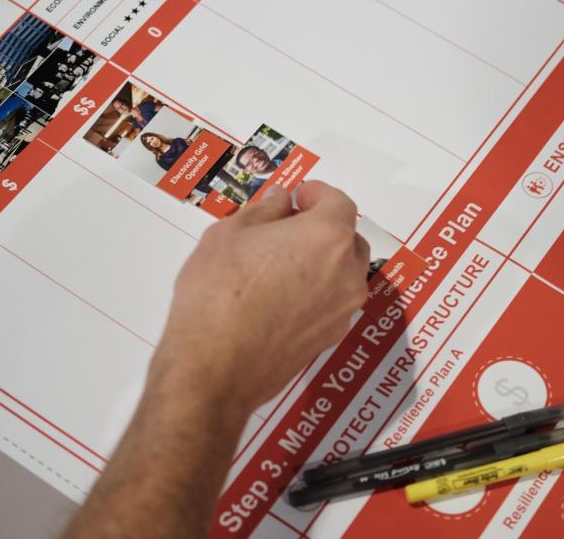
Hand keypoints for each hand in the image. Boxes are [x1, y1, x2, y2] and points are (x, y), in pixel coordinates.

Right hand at [149, 181, 369, 412]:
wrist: (214, 369)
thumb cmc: (218, 292)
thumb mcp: (230, 233)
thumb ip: (264, 209)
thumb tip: (283, 201)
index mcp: (328, 237)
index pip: (340, 202)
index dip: (318, 194)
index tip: (296, 198)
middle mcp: (347, 272)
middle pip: (348, 238)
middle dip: (323, 227)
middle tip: (286, 228)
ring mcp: (343, 310)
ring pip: (345, 272)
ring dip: (323, 260)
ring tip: (281, 263)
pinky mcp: (330, 339)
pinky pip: (333, 302)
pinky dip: (318, 290)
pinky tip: (281, 296)